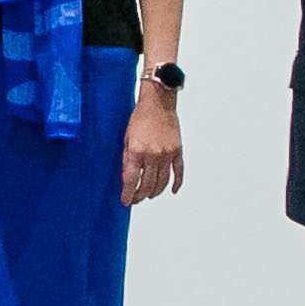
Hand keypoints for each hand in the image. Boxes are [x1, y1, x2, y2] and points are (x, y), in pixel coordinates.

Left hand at [122, 84, 183, 204]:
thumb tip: (126, 179)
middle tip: (136, 199)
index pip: (131, 180)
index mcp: (137, 151)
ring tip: (149, 195)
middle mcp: (153, 154)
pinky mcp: (177, 151)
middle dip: (140, 195)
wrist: (158, 103)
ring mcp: (167, 154)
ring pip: (162, 181)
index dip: (128, 193)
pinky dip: (176, 183)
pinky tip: (173, 191)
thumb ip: (126, 160)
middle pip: (147, 184)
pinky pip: (178, 172)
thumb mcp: (127, 139)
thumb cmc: (139, 119)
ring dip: (155, 191)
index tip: (126, 202)